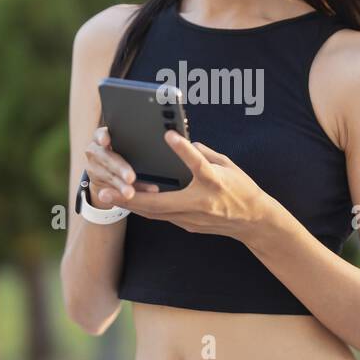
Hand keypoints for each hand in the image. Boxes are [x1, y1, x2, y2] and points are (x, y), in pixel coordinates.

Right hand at [85, 126, 160, 209]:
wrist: (106, 172)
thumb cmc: (124, 154)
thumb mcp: (128, 146)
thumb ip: (140, 144)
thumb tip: (175, 143)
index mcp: (102, 138)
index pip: (100, 134)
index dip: (102, 137)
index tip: (107, 141)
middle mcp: (95, 152)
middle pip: (107, 158)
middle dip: (120, 169)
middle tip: (131, 178)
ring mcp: (93, 168)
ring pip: (108, 177)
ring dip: (120, 186)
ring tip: (131, 193)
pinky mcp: (96, 183)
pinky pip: (110, 190)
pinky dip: (120, 193)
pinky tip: (131, 197)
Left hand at [113, 129, 274, 241]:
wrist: (253, 221)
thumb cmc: (241, 188)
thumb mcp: (228, 165)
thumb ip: (204, 153)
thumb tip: (185, 144)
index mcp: (215, 182)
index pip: (198, 165)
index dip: (184, 150)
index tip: (169, 134)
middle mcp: (201, 202)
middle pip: (161, 202)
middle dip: (131, 197)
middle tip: (106, 191)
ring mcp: (193, 218)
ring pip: (155, 213)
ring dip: (130, 205)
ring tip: (107, 196)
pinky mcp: (188, 225)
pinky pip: (161, 216)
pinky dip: (144, 207)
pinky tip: (128, 200)